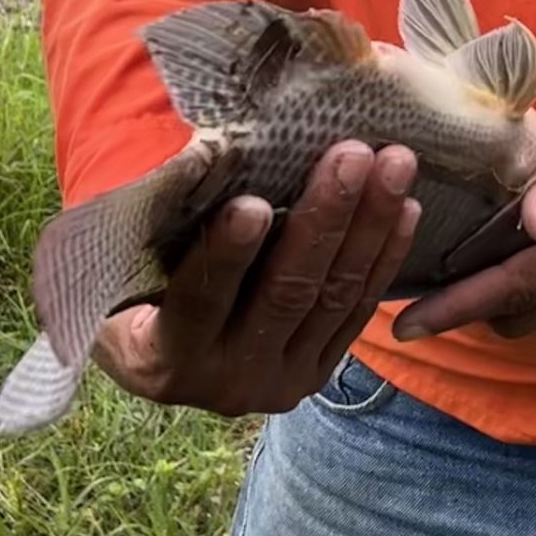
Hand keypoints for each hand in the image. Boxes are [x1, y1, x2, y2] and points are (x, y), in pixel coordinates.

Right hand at [94, 142, 420, 418]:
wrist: (161, 358)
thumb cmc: (135, 287)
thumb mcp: (128, 264)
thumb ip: (161, 221)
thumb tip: (200, 151)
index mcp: (163, 356)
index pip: (199, 302)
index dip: (227, 254)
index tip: (252, 203)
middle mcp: (225, 382)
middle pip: (284, 294)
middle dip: (324, 219)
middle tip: (351, 154)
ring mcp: (277, 384)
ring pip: (331, 299)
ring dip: (369, 227)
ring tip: (393, 164)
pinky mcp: (315, 374)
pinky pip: (356, 313)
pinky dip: (384, 258)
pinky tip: (407, 208)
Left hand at [392, 70, 535, 342]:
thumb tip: (532, 224)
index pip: (514, 290)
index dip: (457, 306)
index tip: (402, 324)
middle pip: (517, 311)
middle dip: (463, 309)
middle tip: (404, 284)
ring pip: (533, 300)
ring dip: (487, 293)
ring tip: (433, 266)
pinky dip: (511, 271)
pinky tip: (487, 242)